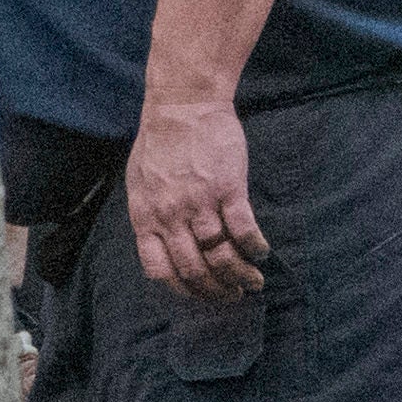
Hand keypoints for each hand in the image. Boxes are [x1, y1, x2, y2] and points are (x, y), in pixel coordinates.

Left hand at [127, 99, 266, 301]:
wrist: (181, 105)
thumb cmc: (160, 142)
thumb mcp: (139, 183)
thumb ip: (150, 215)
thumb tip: (162, 245)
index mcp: (145, 217)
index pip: (160, 270)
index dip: (183, 289)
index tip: (199, 295)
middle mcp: (170, 216)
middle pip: (194, 270)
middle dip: (216, 291)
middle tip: (232, 296)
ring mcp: (199, 203)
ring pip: (221, 256)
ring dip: (240, 276)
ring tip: (252, 282)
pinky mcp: (227, 189)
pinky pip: (244, 230)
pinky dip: (255, 248)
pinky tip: (262, 253)